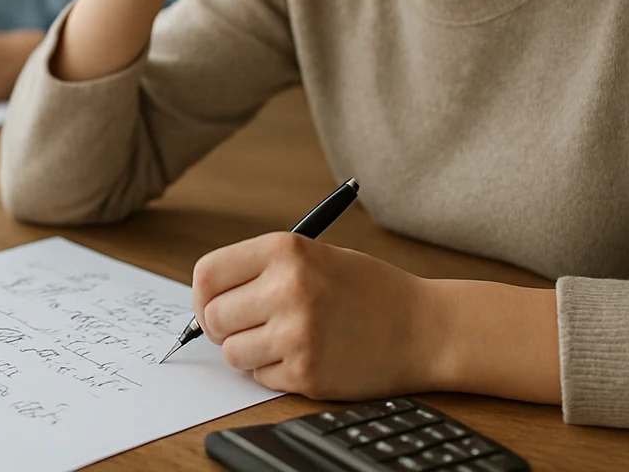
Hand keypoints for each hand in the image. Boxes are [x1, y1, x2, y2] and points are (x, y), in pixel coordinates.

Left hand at [192, 233, 443, 398]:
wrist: (424, 328)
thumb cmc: (368, 290)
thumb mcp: (315, 256)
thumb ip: (261, 270)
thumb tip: (207, 299)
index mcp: (286, 250)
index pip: (207, 274)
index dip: (204, 295)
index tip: (214, 304)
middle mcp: (287, 288)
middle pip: (214, 318)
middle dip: (224, 327)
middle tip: (249, 326)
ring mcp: (297, 334)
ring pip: (232, 353)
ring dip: (249, 351)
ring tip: (283, 339)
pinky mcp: (307, 373)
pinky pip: (261, 377)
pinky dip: (274, 371)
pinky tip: (306, 354)